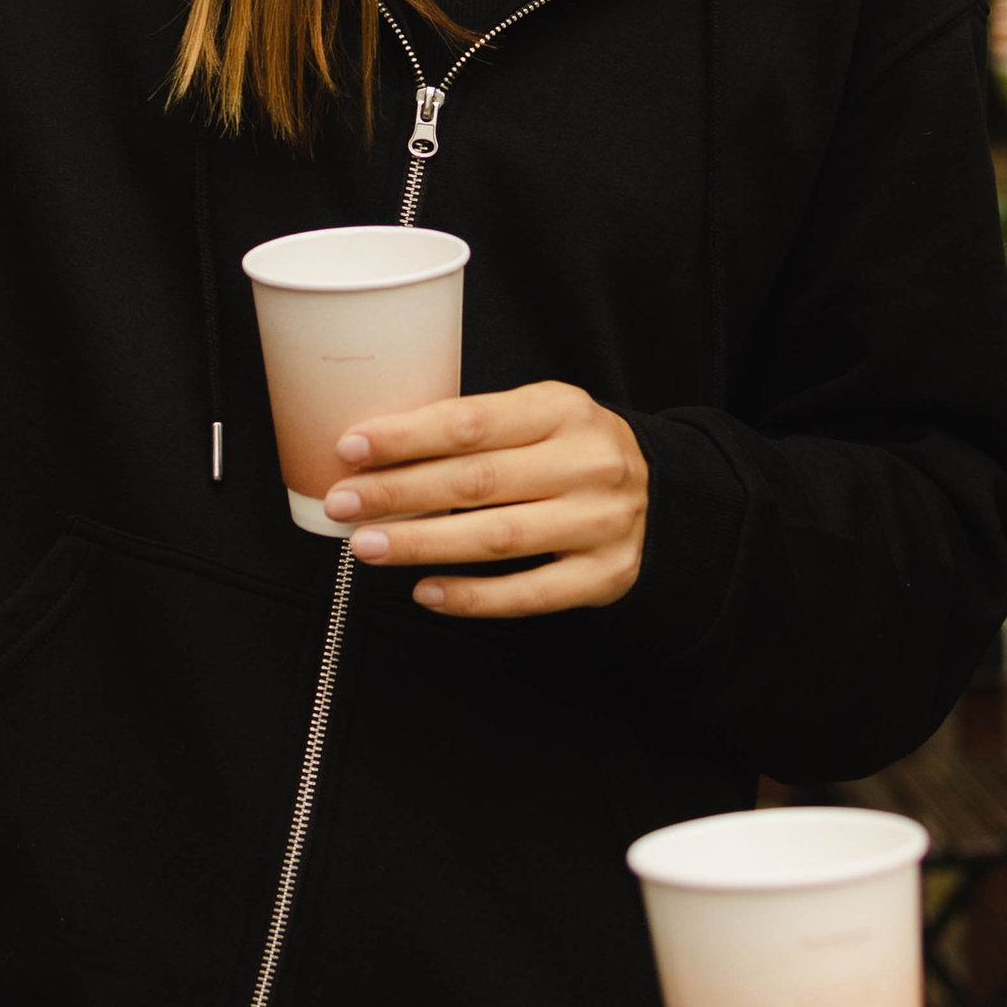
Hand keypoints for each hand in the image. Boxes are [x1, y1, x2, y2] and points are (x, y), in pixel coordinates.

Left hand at [322, 381, 648, 615]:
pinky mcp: (605, 575)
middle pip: (476, 481)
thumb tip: (380, 450)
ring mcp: (599, 522)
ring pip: (496, 538)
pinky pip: (529, 592)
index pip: (472, 422)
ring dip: (423, 544)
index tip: (351, 447)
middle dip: (398, 493)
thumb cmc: (573, 451)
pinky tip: (426, 592)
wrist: (663, 495)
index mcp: (563, 409)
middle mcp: (587, 463)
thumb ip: (479, 428)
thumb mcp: (541, 415)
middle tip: (343, 503)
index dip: (406, 436)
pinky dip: (472, 596)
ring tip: (368, 547)